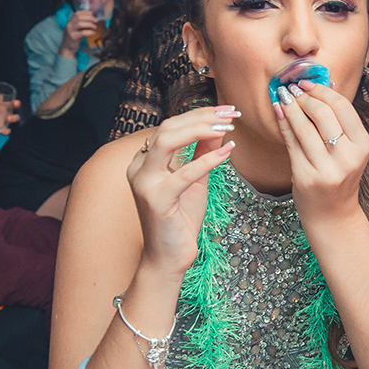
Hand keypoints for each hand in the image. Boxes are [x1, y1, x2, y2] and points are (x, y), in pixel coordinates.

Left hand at [0, 88, 19, 134]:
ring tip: (8, 118)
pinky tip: (2, 131)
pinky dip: (6, 131)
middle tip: (14, 103)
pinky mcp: (1, 128)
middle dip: (16, 103)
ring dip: (14, 117)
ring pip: (14, 117)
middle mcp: (3, 108)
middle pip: (14, 105)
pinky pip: (7, 130)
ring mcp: (3, 118)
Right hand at [59, 10, 97, 57]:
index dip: (85, 12)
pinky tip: (93, 32)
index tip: (92, 14)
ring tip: (95, 27)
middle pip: (79, 17)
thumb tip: (93, 19)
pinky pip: (82, 32)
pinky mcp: (73, 37)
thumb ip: (83, 23)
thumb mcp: (77, 29)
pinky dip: (89, 32)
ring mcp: (70, 30)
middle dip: (89, 18)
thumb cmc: (75, 37)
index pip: (77, 13)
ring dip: (89, 24)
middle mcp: (69, 24)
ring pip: (80, 23)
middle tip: (96, 21)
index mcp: (70, 21)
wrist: (67, 47)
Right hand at [126, 107, 239, 275]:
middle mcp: (138, 167)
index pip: (171, 126)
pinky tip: (227, 153)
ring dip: (200, 130)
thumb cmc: (180, 219)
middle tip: (231, 113)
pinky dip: (207, 159)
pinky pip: (183, 173)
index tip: (227, 110)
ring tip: (227, 127)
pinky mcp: (156, 200)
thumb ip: (202, 152)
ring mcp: (143, 183)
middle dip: (201, 116)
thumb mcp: (196, 179)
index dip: (199, 114)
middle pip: (167, 127)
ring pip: (166, 141)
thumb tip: (218, 126)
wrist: (168, 257)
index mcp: (145, 160)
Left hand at [274, 80, 368, 227]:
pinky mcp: (305, 177)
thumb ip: (339, 120)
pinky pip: (291, 143)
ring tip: (284, 97)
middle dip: (305, 98)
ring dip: (290, 107)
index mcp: (362, 147)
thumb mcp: (349, 149)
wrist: (333, 214)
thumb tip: (325, 82)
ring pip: (304, 127)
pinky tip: (279, 112)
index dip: (322, 91)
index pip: (343, 108)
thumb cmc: (339, 175)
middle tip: (293, 89)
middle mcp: (347, 158)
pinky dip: (283, 124)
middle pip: (323, 114)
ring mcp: (325, 169)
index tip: (307, 83)